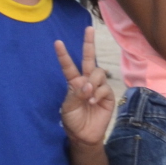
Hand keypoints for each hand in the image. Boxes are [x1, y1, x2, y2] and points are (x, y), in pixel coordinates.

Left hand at [54, 29, 114, 146]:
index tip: (57, 42)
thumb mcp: (68, 108)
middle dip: (89, 43)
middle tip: (89, 29)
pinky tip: (94, 101)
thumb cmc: (73, 121)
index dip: (63, 55)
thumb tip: (87, 84)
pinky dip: (99, 93)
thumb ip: (76, 94)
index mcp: (73, 83)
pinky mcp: (108, 96)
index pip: (68, 66)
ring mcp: (98, 87)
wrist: (84, 136)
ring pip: (98, 73)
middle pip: (89, 59)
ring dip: (92, 83)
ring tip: (88, 97)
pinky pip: (105, 88)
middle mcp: (86, 81)